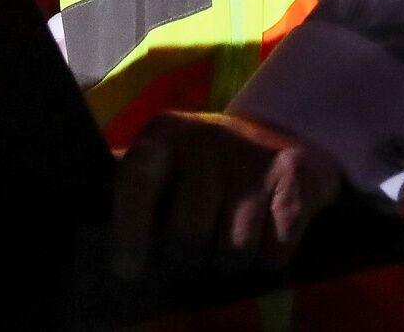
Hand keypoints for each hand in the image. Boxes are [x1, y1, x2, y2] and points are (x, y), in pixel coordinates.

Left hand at [111, 111, 343, 280]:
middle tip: (189, 257)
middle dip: (188, 257)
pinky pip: (275, 248)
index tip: (129, 269)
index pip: (137, 182)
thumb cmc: (204, 164)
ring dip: (229, 261)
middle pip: (190, 231)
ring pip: (234, 248)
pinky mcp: (293, 174)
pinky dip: (267, 257)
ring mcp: (252, 155)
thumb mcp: (165, 162)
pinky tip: (262, 237)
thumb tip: (110, 242)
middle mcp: (207, 138)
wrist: (278, 133)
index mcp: (164, 135)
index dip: (129, 230)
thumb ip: (137, 192)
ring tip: (226, 244)